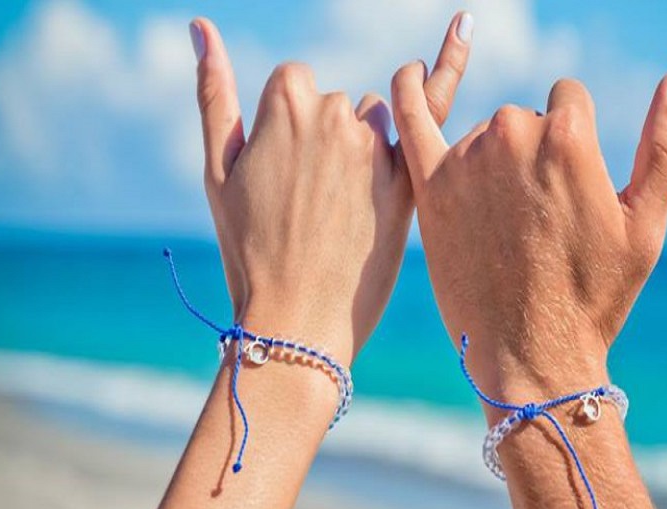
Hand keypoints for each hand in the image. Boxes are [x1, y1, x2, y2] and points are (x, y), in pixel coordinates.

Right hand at [191, 13, 470, 365]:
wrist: (296, 320)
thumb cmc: (247, 250)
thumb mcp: (219, 171)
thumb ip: (214, 92)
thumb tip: (200, 25)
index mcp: (286, 103)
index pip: (294, 85)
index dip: (285, 132)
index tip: (282, 177)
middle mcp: (336, 114)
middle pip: (336, 105)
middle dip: (324, 142)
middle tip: (308, 207)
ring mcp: (378, 146)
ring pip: (375, 123)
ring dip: (363, 149)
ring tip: (343, 212)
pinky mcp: (411, 180)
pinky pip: (433, 115)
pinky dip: (447, 68)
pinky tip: (466, 26)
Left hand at [392, 66, 666, 399]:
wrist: (530, 353)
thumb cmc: (594, 296)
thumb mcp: (646, 225)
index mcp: (568, 136)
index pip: (570, 100)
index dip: (577, 143)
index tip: (572, 189)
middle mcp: (512, 135)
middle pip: (527, 119)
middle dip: (538, 157)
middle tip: (541, 223)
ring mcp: (466, 159)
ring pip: (485, 134)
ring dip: (495, 164)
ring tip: (507, 229)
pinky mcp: (430, 187)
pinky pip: (412, 119)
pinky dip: (410, 90)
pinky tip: (413, 73)